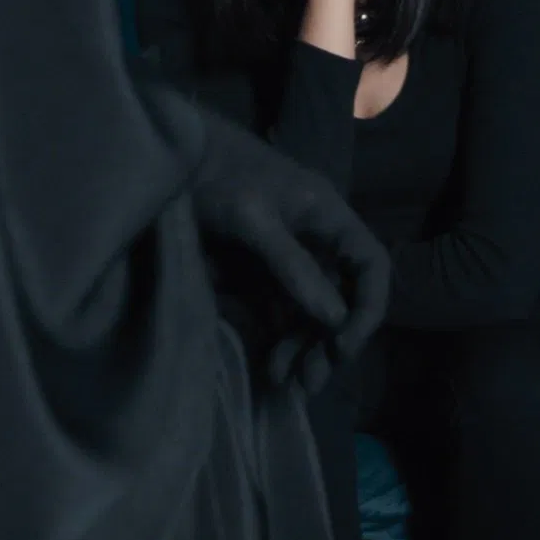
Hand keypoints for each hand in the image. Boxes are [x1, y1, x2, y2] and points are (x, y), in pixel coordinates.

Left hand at [141, 84, 388, 393]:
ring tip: (285, 382)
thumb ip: (292, 266)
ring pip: (310, 312)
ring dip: (303, 348)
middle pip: (340, 298)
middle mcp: (315, 240)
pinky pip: (279, 313)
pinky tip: (271, 366)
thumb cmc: (216, 175)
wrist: (169, 157)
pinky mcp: (258, 273)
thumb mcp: (253, 218)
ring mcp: (286, 258)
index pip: (370, 267)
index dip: (366, 308)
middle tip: (311, 382)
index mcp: (328, 218)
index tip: (342, 345)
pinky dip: (279, 340)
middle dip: (330, 342)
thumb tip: (334, 319)